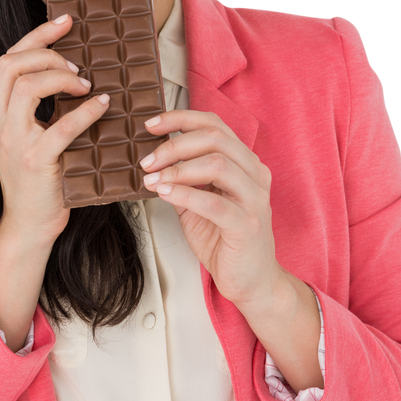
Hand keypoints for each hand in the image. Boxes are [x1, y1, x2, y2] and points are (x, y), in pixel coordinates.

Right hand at [0, 15, 110, 243]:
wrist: (29, 226)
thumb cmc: (40, 183)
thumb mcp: (31, 139)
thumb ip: (41, 111)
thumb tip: (78, 76)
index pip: (8, 61)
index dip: (36, 36)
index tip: (64, 22)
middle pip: (11, 65)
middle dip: (46, 51)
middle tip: (77, 62)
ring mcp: (12, 142)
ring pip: (26, 87)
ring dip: (60, 77)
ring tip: (84, 84)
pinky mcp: (33, 162)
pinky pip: (59, 127)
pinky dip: (84, 111)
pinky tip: (101, 105)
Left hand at [140, 111, 282, 307]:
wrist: (251, 281)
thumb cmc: (226, 240)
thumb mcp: (198, 203)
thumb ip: (183, 180)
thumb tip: (152, 161)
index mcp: (244, 163)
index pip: (214, 125)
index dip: (180, 119)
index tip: (151, 125)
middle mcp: (254, 174)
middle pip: (214, 138)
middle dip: (173, 144)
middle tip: (146, 159)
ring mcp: (254, 199)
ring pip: (216, 164)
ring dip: (177, 169)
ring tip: (152, 178)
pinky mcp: (247, 225)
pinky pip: (214, 202)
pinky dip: (185, 194)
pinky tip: (164, 194)